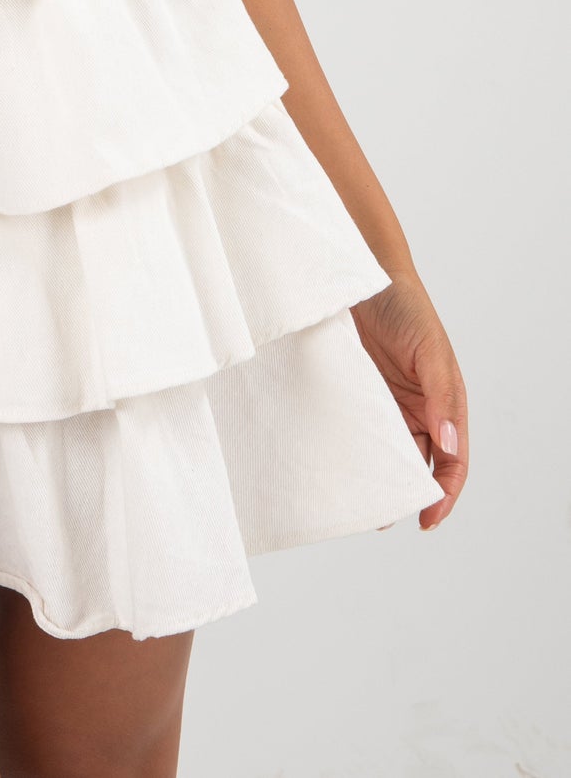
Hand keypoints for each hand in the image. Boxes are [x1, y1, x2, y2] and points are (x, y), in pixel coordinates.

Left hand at [352, 272, 467, 528]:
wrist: (359, 272)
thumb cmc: (404, 305)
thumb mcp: (429, 350)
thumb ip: (441, 397)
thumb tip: (449, 444)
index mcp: (444, 401)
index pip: (452, 459)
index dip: (445, 492)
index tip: (429, 517)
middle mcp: (417, 406)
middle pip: (418, 461)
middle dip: (407, 491)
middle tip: (384, 515)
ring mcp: (385, 400)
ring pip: (387, 449)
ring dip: (377, 473)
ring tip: (359, 499)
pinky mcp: (356, 389)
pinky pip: (357, 426)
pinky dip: (352, 447)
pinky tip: (338, 461)